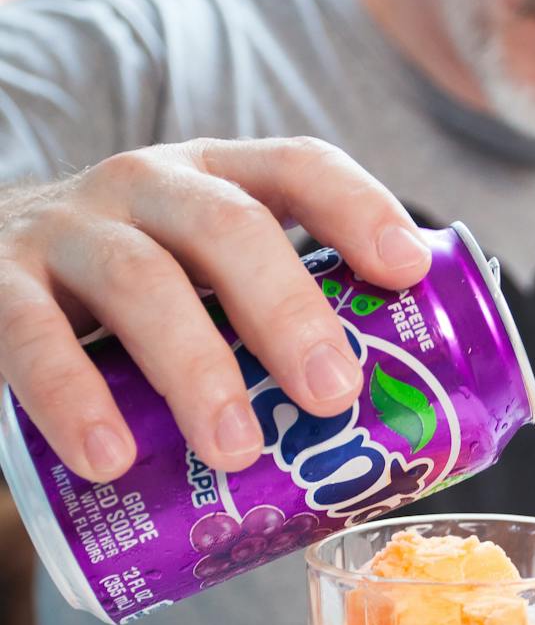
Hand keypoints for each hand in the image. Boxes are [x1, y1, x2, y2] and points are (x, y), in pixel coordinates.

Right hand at [0, 137, 430, 480]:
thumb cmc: (130, 296)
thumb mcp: (202, 281)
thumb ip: (271, 329)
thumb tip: (390, 443)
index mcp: (215, 178)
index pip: (297, 166)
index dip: (357, 208)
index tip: (407, 271)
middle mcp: (146, 187)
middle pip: (228, 226)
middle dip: (287, 310)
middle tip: (332, 394)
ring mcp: (69, 230)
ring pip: (140, 279)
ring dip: (195, 367)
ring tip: (234, 449)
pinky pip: (31, 335)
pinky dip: (72, 397)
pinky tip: (110, 459)